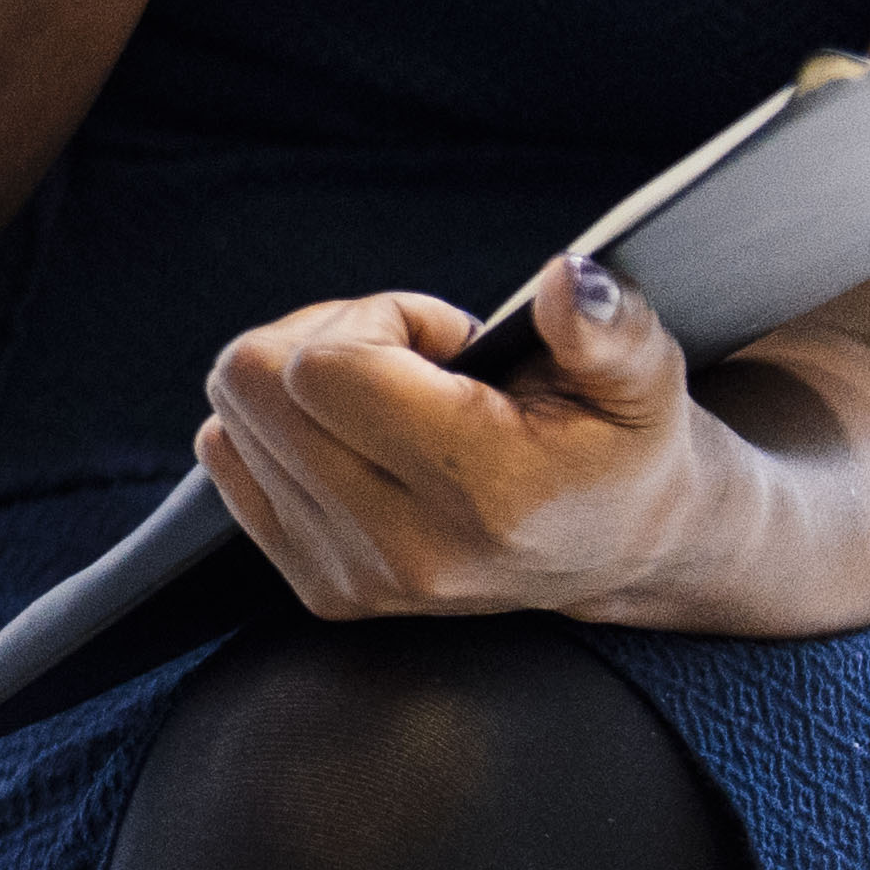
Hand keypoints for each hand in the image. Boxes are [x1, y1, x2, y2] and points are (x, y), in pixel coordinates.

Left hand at [188, 252, 748, 625]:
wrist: (617, 547)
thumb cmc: (621, 445)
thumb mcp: (644, 376)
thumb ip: (608, 325)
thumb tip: (567, 281)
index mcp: (481, 491)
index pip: (325, 368)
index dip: (378, 319)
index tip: (449, 340)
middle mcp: (404, 549)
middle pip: (254, 384)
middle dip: (329, 338)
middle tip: (414, 359)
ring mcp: (352, 578)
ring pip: (231, 417)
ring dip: (304, 383)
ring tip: (398, 401)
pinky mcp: (319, 589)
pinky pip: (225, 460)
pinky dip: (278, 427)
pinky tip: (365, 437)